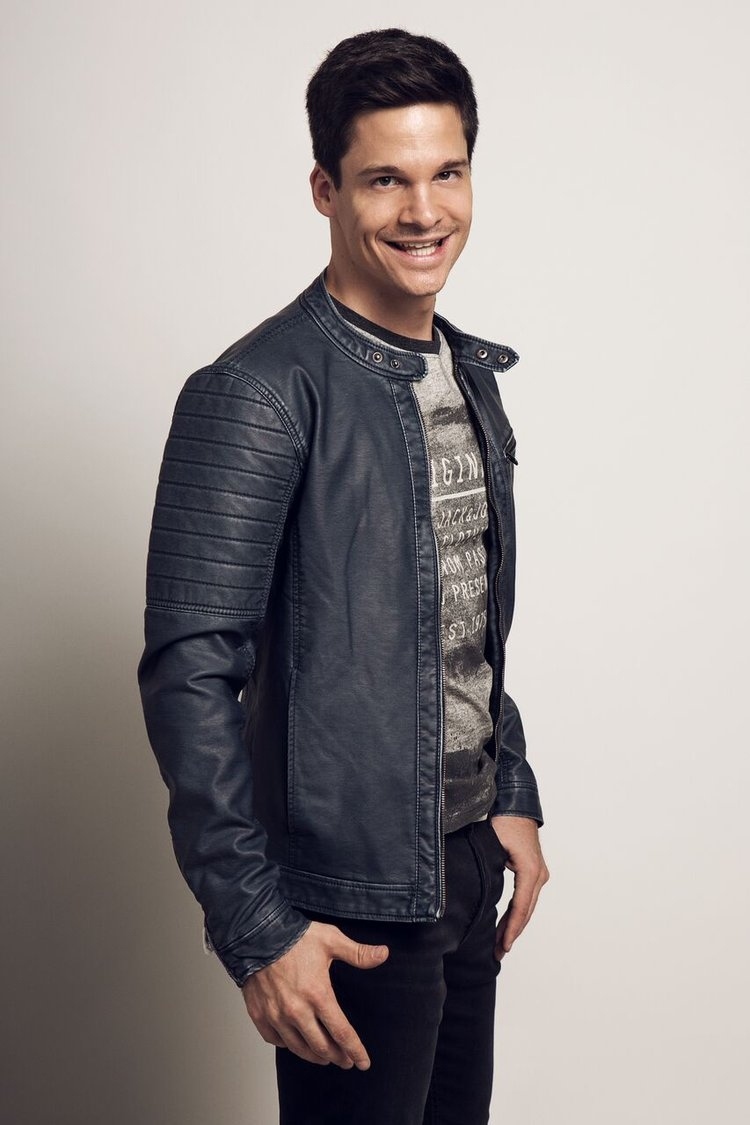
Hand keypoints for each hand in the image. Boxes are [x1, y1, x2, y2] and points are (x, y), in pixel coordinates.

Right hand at [241, 921, 388, 1068]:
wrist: (257, 934)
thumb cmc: (295, 937)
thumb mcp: (331, 940)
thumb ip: (358, 952)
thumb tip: (384, 954)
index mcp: (318, 995)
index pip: (342, 1032)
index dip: (355, 1050)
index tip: (363, 1063)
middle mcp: (297, 1011)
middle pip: (322, 1047)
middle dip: (338, 1057)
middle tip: (346, 1061)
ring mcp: (276, 1016)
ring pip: (299, 1048)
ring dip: (315, 1056)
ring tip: (325, 1057)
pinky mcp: (260, 1016)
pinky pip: (276, 1040)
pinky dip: (288, 1045)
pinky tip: (296, 1042)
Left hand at [490, 815, 548, 960]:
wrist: (517, 804)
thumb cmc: (504, 822)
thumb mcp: (493, 845)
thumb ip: (489, 869)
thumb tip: (480, 894)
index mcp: (530, 871)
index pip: (521, 907)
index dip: (512, 929)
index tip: (504, 946)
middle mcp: (539, 874)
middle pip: (526, 911)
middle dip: (512, 933)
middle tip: (499, 953)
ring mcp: (539, 873)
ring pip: (527, 906)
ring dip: (515, 925)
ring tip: (501, 945)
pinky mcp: (534, 871)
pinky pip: (526, 898)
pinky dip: (518, 913)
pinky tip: (508, 925)